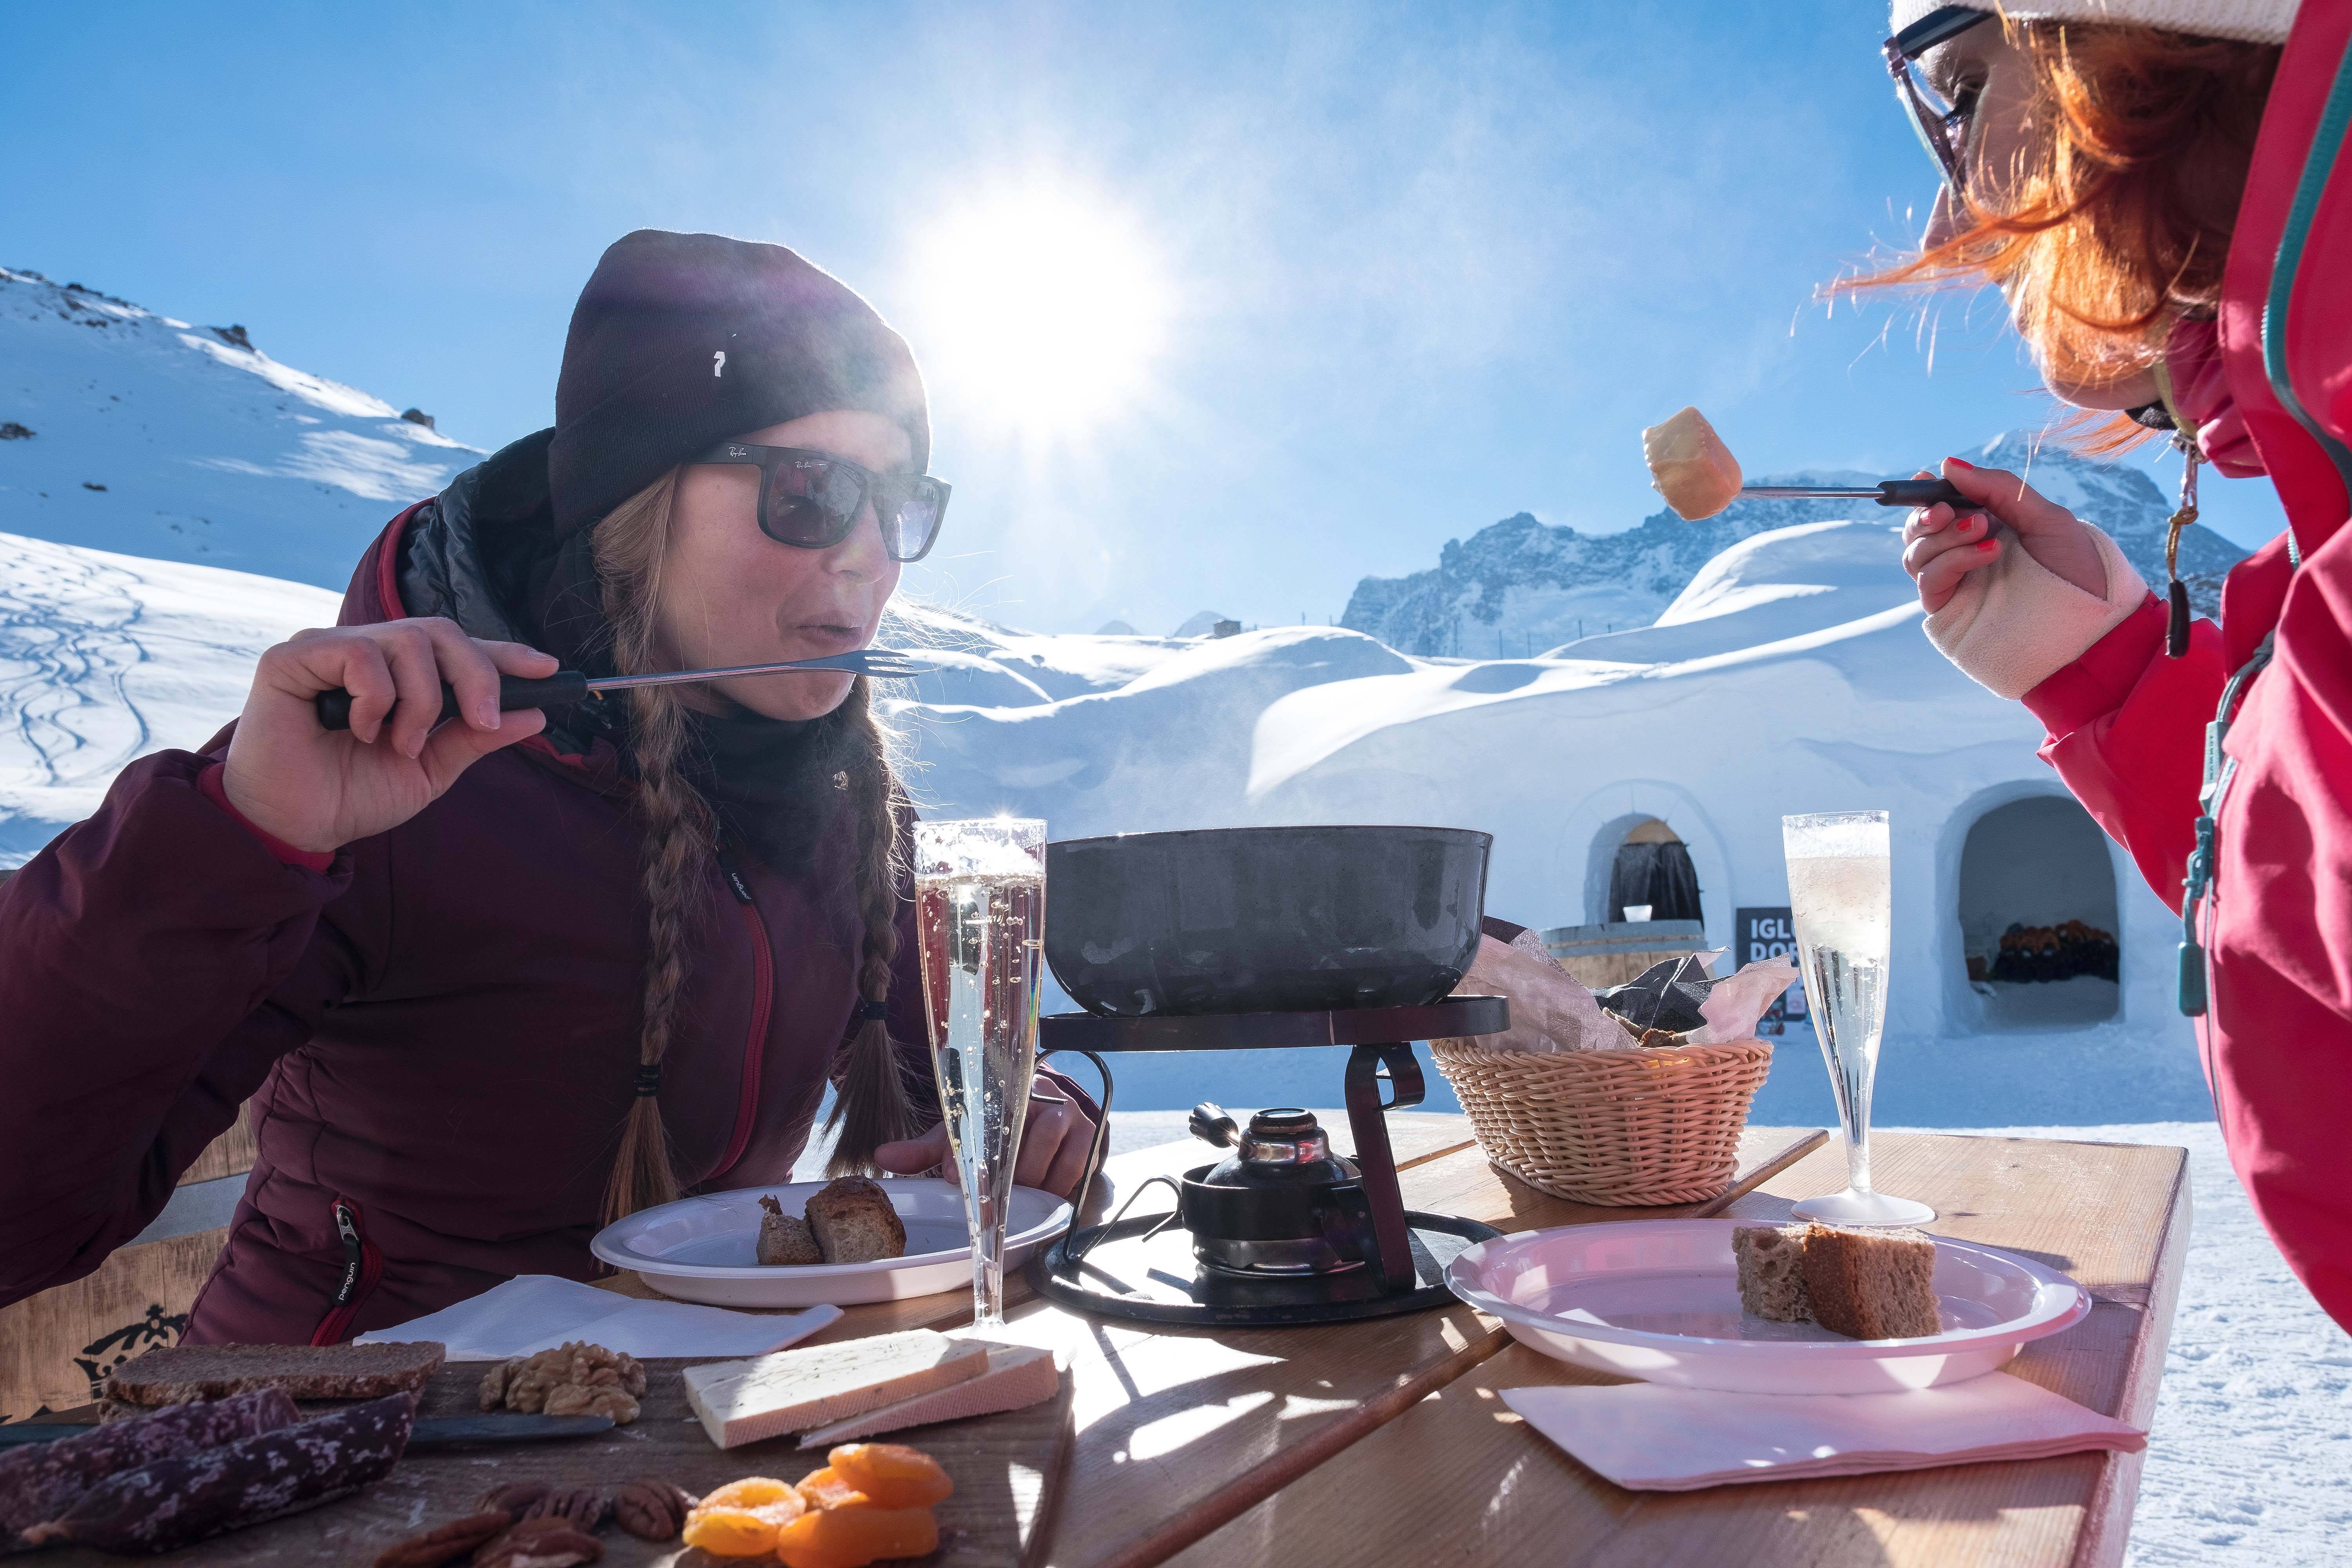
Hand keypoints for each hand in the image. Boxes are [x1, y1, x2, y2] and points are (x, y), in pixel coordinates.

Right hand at [220, 619, 557, 853]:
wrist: (297, 824)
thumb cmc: (353, 794)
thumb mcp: (429, 769)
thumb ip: (474, 737)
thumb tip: (533, 714)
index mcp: (401, 676)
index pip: (460, 648)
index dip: (505, 654)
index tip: (548, 669)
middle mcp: (367, 652)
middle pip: (441, 632)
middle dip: (475, 675)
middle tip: (481, 720)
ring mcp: (330, 649)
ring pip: (407, 640)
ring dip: (421, 700)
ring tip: (400, 743)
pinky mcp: (293, 657)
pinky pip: (360, 653)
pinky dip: (376, 697)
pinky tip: (361, 729)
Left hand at [873, 1086, 1099, 1198]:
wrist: (1049, 1105)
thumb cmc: (998, 1121)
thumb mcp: (961, 1130)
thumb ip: (925, 1148)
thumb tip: (881, 1156)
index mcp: (1003, 1088)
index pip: (985, 1119)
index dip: (969, 1155)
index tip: (956, 1180)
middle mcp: (1040, 1096)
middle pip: (1019, 1142)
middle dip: (1001, 1177)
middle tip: (989, 1195)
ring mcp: (1069, 1115)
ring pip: (1050, 1155)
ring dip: (1030, 1182)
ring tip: (1017, 1193)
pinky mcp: (1090, 1138)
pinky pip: (1076, 1169)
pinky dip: (1057, 1186)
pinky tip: (1044, 1191)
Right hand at [1902, 456, 2106, 613]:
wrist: (2090, 619)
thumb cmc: (2074, 567)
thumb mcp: (2044, 517)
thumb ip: (1999, 488)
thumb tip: (1950, 465)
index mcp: (1983, 527)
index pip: (1938, 507)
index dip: (1924, 493)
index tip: (1928, 479)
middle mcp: (1962, 553)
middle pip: (1917, 530)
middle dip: (1926, 514)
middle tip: (1948, 510)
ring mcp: (1955, 582)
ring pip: (1917, 553)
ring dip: (1945, 536)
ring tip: (1984, 531)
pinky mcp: (1949, 608)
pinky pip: (1928, 579)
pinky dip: (1953, 560)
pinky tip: (1989, 552)